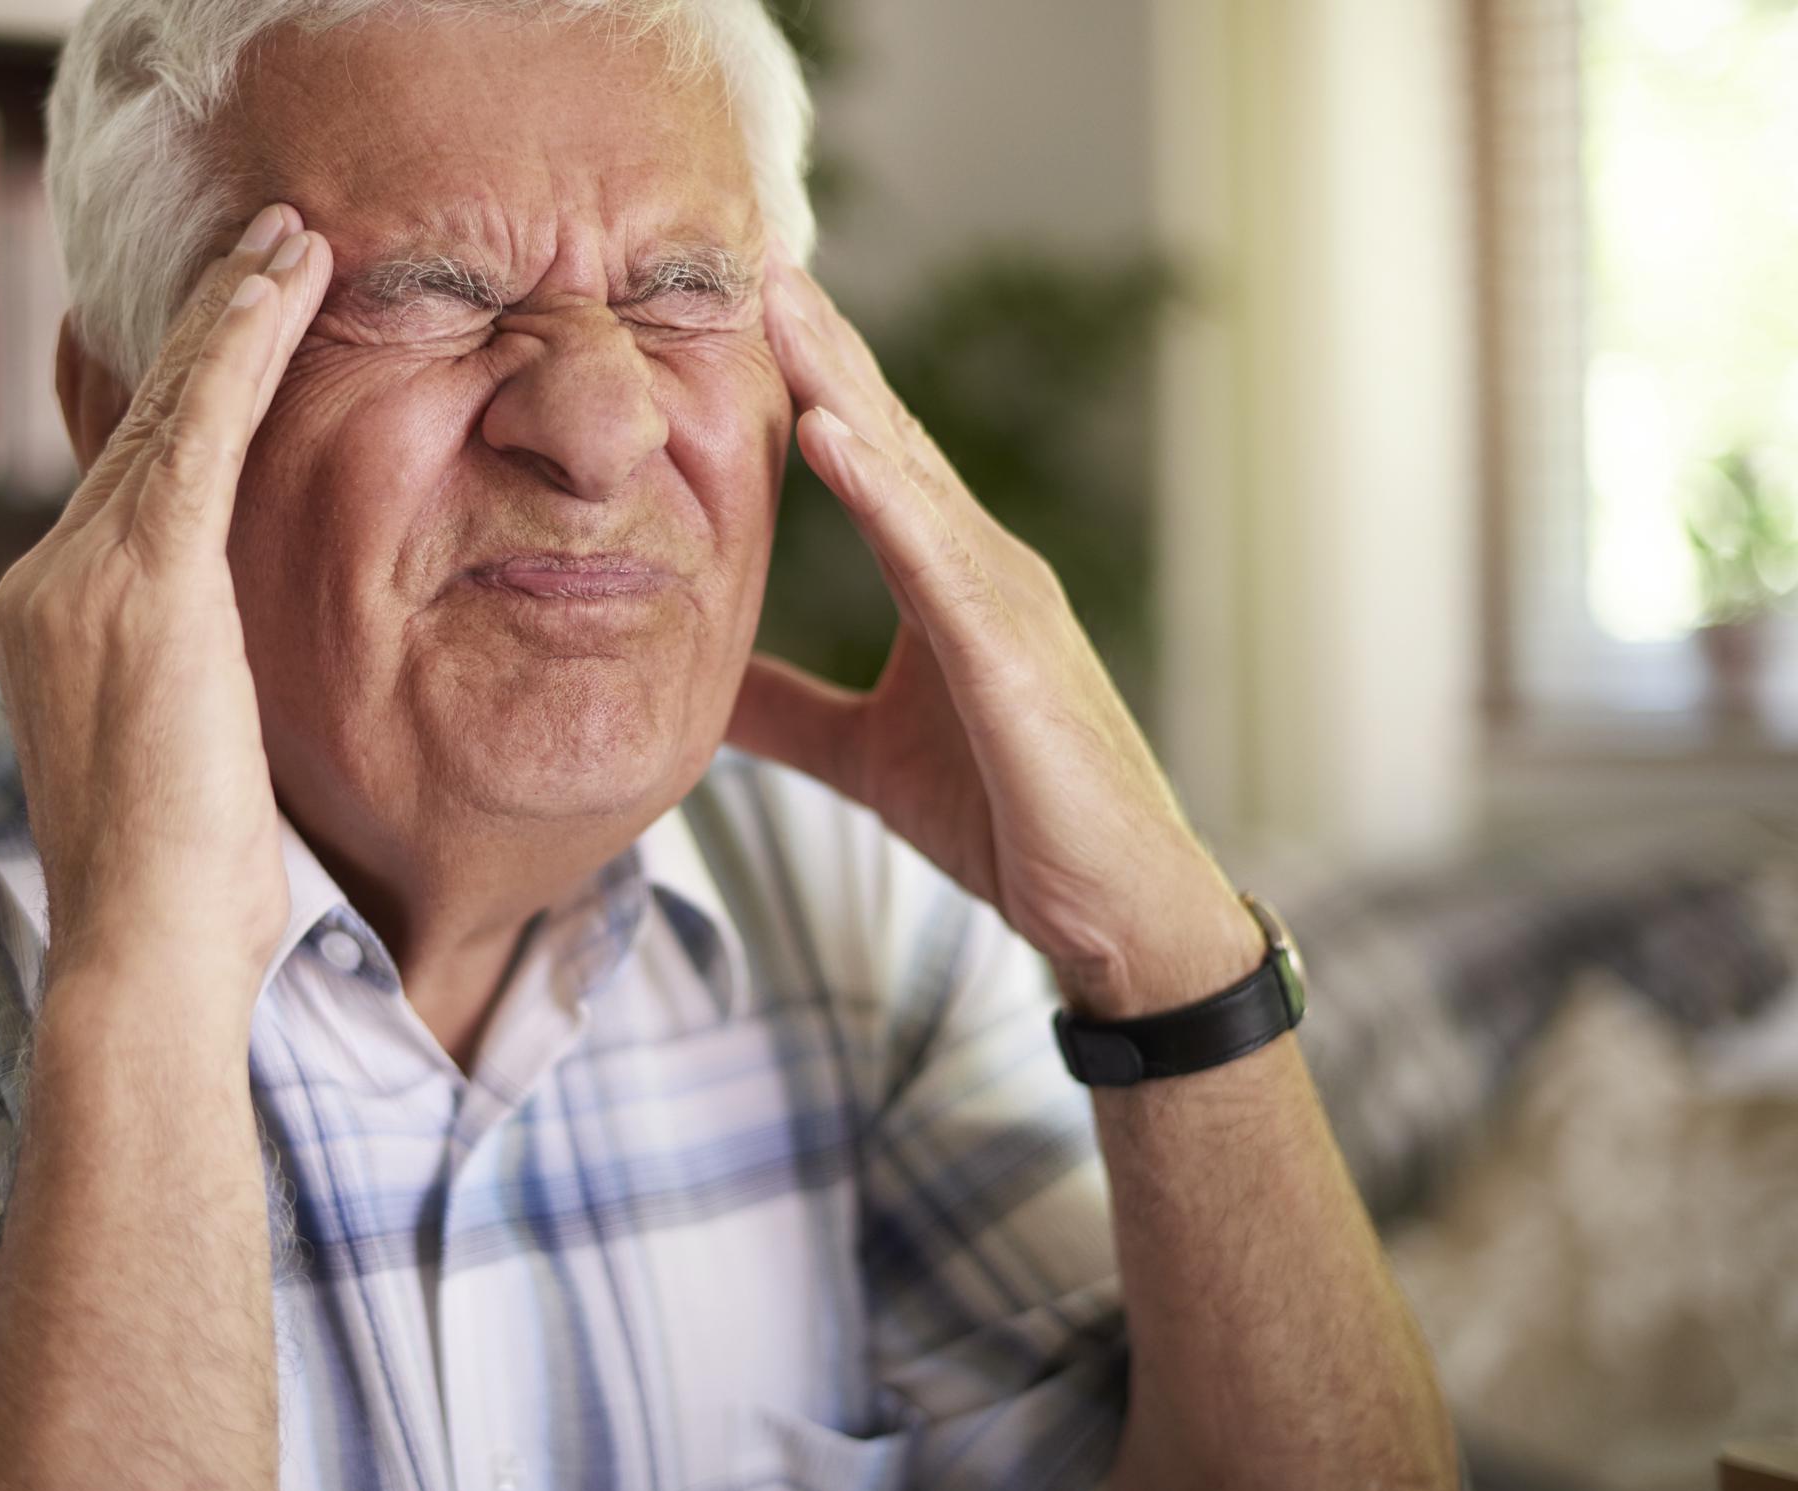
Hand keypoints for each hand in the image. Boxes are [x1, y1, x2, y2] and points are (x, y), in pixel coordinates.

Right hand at [0, 204, 330, 992]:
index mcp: (54, 619)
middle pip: (138, 425)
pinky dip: (243, 346)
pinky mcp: (146, 582)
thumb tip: (233, 661)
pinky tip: (286, 282)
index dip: (177, 390)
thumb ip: (189, 674)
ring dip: (235, 311)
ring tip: (295, 238)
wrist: (147, 951)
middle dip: (206, 328)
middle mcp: (48, 581)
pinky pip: (199, 430)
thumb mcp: (182, 755)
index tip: (225, 324)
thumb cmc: (185, 892)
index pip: (124, 478)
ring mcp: (84, 576)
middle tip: (269, 242)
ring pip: (168, 408)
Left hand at [729, 250, 1259, 1018]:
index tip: (746, 305)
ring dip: (844, 385)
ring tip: (779, 306)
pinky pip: (939, 566)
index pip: (870, 460)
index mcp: (949, 581)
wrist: (1115, 910)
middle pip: (889, 437)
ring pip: (912, 477)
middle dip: (822, 345)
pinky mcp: (1015, 662)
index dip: (813, 379)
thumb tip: (700, 680)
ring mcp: (1007, 605)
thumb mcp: (863, 756)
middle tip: (754, 256)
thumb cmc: (1010, 819)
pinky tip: (833, 438)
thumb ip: (786, 711)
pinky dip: (885, 497)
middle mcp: (981, 569)